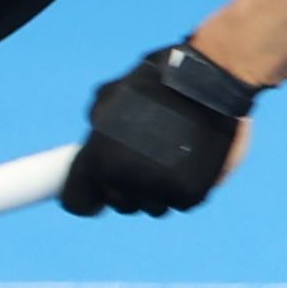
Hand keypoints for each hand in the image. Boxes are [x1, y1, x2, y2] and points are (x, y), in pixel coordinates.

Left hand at [62, 43, 261, 217]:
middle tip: (146, 161)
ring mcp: (158, 189)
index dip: (88, 197)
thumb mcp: (115, 93)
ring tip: (172, 157)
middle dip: (128, 188)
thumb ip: (97, 122)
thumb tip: (90, 143)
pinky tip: (192, 160)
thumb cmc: (159, 81)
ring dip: (159, 190)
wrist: (208, 80)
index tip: (99, 193)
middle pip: (119, 204)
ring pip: (152, 207)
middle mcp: (123, 178)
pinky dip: (185, 188)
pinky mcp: (190, 194)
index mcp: (98, 156)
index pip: (78, 201)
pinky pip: (181, 203)